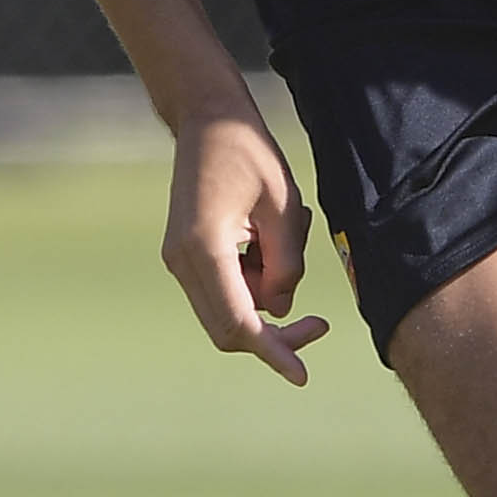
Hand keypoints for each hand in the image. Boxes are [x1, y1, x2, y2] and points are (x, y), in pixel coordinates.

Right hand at [162, 109, 327, 386]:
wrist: (208, 120)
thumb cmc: (251, 154)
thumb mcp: (286, 208)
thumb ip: (288, 264)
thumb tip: (282, 311)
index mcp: (204, 248)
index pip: (240, 322)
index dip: (273, 352)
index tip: (302, 376)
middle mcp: (182, 261)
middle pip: (229, 330)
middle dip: (274, 333)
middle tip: (318, 321)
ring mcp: (178, 260)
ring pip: (228, 312)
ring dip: (264, 295)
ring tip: (283, 235)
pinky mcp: (185, 256)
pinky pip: (224, 291)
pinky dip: (253, 281)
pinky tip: (266, 235)